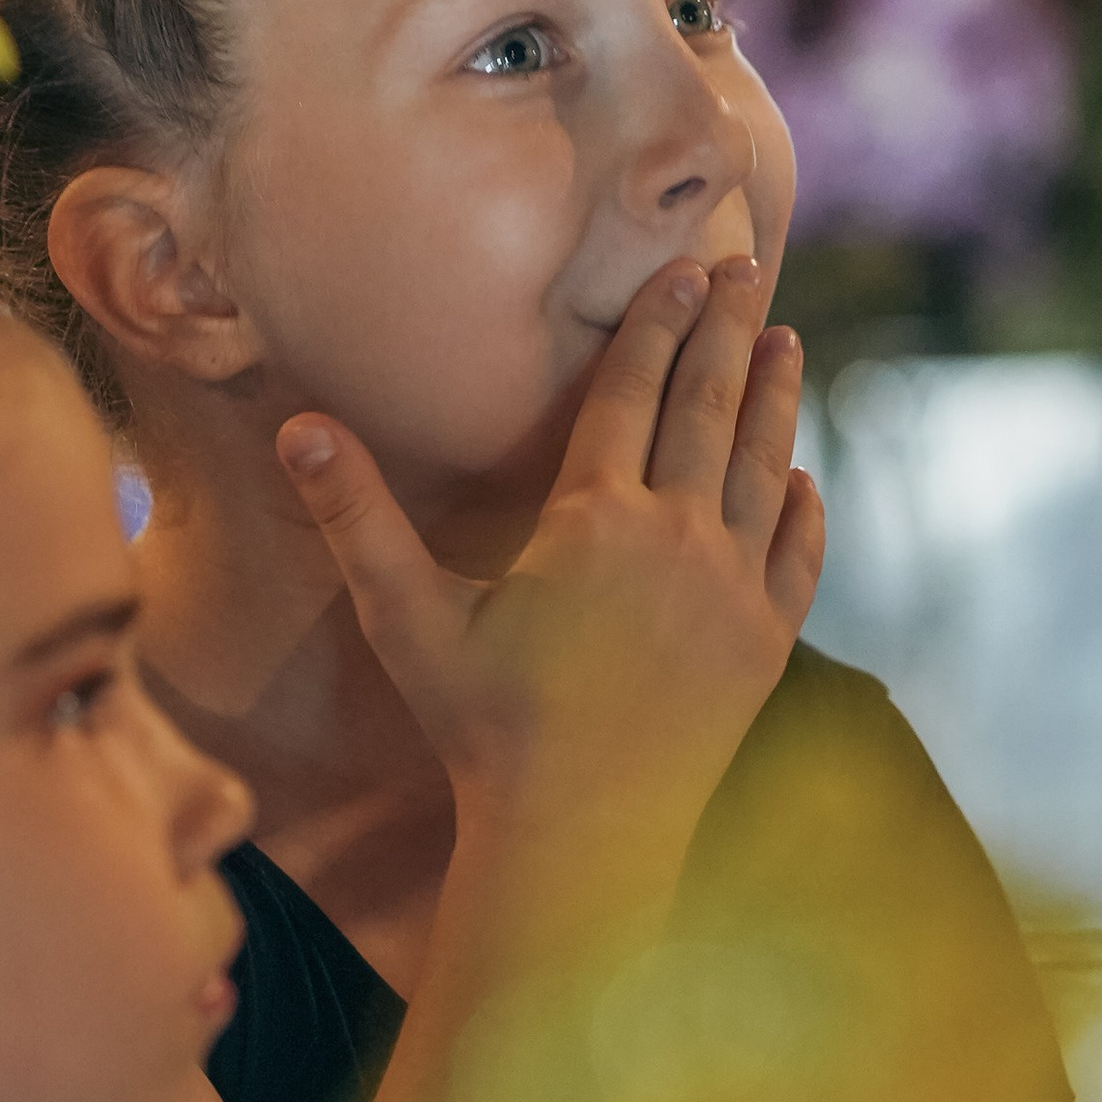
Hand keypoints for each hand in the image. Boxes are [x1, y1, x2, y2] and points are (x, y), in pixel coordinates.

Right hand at [274, 258, 821, 877]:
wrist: (579, 834)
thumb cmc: (482, 726)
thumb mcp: (408, 618)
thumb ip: (356, 518)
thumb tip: (298, 427)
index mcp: (596, 519)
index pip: (633, 393)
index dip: (659, 324)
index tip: (687, 267)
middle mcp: (678, 539)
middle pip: (710, 409)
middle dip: (730, 331)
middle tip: (750, 268)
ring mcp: (733, 591)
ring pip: (765, 469)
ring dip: (777, 401)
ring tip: (788, 342)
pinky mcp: (765, 645)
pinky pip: (797, 558)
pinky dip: (803, 510)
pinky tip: (803, 481)